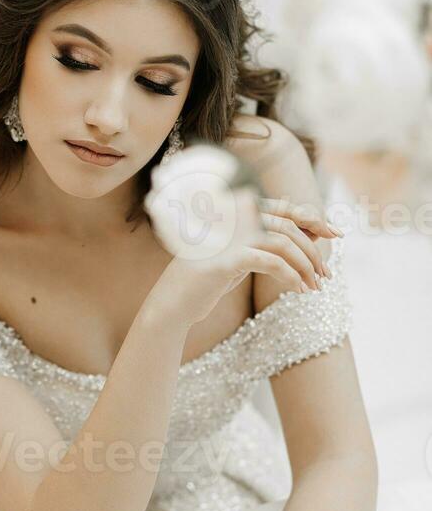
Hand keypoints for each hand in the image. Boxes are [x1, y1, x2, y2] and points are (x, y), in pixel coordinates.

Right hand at [150, 190, 341, 327]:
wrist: (175, 302)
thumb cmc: (209, 278)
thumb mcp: (243, 256)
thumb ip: (271, 241)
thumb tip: (316, 232)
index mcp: (236, 212)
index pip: (283, 208)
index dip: (312, 218)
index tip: (336, 234)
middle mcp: (232, 217)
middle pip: (288, 226)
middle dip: (313, 251)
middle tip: (325, 276)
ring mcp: (228, 235)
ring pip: (283, 242)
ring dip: (305, 266)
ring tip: (314, 287)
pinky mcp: (226, 258)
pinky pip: (271, 261)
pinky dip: (290, 276)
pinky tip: (298, 291)